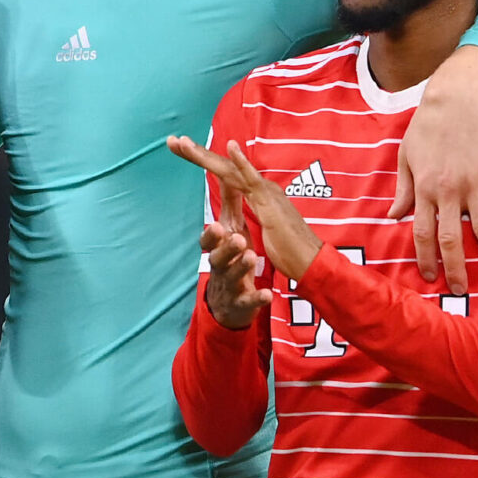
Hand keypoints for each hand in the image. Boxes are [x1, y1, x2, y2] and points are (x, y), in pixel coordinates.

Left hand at [167, 135, 321, 282]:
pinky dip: (242, 162)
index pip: (224, 172)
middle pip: (223, 166)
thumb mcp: (266, 228)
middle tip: (172, 141)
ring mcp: (265, 192)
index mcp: (257, 193)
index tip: (180, 150)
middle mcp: (260, 187)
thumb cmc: (290, 248)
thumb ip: (258, 213)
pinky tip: (231, 147)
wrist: (310, 262)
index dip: (202, 160)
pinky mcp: (270, 202)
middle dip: (196, 152)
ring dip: (207, 155)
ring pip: (231, 168)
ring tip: (184, 143)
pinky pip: (253, 179)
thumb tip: (252, 206)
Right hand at [173, 142, 275, 329]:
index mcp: (218, 248)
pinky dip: (258, 297)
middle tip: (231, 235)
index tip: (215, 225)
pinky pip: (250, 300)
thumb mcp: (230, 232)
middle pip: (218, 255)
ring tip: (250, 256)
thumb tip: (226, 172)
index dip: (210, 232)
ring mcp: (232, 284)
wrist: (231, 306)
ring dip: (241, 266)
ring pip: (233, 275)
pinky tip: (268, 294)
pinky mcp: (244, 302)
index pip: (210, 237)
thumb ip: (230, 205)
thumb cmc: (231, 263)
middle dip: (223, 245)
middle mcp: (221, 265)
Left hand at [390, 45, 477, 285]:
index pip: (423, 232)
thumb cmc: (427, 126)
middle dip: (457, 267)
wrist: (456, 99)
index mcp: (424, 188)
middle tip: (462, 289)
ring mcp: (473, 183)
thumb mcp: (406, 156)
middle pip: (451, 238)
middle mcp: (448, 191)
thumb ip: (403, 189)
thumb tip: (394, 216)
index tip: (430, 276)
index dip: (426, 258)